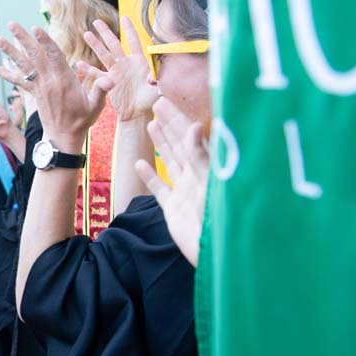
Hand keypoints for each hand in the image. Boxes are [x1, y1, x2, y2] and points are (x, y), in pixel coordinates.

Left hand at [0, 22, 105, 150]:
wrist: (64, 138)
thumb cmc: (82, 120)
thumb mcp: (96, 106)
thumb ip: (102, 90)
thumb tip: (111, 79)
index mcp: (64, 80)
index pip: (54, 56)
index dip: (45, 41)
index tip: (35, 28)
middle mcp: (49, 81)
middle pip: (35, 55)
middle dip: (23, 39)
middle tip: (11, 23)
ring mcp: (40, 88)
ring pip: (24, 65)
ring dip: (11, 51)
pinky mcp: (34, 94)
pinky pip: (20, 82)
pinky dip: (9, 74)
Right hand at [79, 16, 158, 121]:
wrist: (138, 112)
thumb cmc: (150, 99)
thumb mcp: (157, 88)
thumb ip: (156, 79)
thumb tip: (154, 75)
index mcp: (138, 61)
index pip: (133, 41)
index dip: (129, 29)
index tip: (124, 18)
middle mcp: (125, 63)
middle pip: (114, 44)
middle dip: (106, 32)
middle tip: (97, 21)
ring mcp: (115, 72)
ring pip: (103, 55)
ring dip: (95, 45)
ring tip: (86, 34)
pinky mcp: (108, 82)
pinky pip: (96, 74)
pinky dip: (88, 69)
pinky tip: (79, 64)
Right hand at [134, 100, 208, 266]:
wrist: (212, 253)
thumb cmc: (216, 219)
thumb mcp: (208, 185)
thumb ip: (201, 157)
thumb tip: (195, 126)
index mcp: (204, 168)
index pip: (189, 136)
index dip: (176, 118)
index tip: (163, 102)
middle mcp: (194, 176)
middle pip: (179, 144)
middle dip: (169, 124)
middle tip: (157, 105)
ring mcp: (184, 191)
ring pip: (170, 162)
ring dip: (160, 144)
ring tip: (151, 126)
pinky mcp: (173, 209)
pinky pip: (159, 188)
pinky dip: (149, 176)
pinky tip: (139, 164)